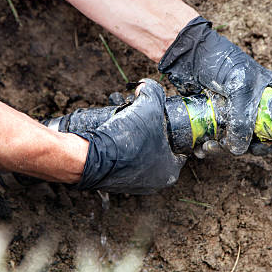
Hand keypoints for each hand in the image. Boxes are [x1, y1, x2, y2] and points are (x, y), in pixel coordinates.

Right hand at [72, 79, 185, 193]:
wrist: (91, 157)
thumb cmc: (126, 139)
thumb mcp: (148, 107)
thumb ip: (153, 92)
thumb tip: (146, 86)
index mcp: (170, 171)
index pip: (180, 149)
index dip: (174, 131)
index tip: (165, 121)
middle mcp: (154, 182)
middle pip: (159, 151)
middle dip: (152, 135)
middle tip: (143, 121)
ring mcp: (134, 185)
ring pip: (141, 157)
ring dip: (136, 143)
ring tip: (128, 127)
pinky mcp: (115, 183)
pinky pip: (124, 163)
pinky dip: (122, 152)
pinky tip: (116, 139)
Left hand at [158, 16, 271, 154]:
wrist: (188, 52)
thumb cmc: (220, 61)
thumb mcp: (240, 87)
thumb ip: (242, 119)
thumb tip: (237, 149)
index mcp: (268, 97)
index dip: (267, 143)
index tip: (252, 149)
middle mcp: (252, 106)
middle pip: (252, 139)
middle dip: (236, 147)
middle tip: (220, 146)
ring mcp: (232, 112)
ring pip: (232, 141)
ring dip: (220, 149)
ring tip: (205, 148)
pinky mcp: (213, 116)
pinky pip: (215, 138)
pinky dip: (208, 146)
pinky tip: (199, 148)